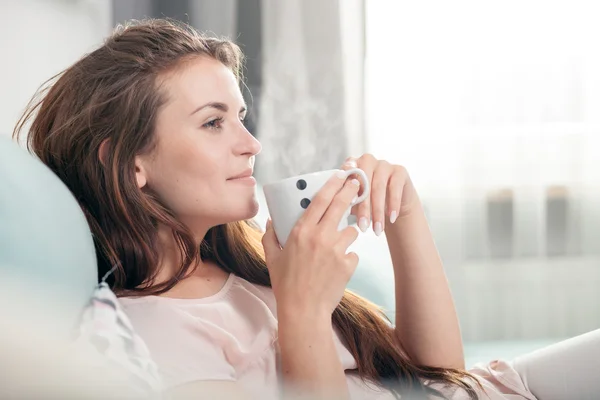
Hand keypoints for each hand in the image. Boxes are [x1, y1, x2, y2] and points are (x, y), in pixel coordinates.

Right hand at [261, 172, 360, 319]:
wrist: (304, 311)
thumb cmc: (285, 285)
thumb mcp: (272, 259)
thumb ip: (270, 237)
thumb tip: (272, 221)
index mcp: (301, 232)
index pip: (320, 200)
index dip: (332, 185)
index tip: (340, 176)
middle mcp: (320, 236)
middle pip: (340, 205)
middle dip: (350, 191)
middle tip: (357, 183)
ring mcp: (336, 250)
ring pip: (351, 231)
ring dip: (347, 234)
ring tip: (337, 246)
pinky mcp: (348, 264)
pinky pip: (353, 253)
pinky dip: (347, 257)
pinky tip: (337, 268)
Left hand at [342, 154, 419, 235]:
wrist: (391, 205)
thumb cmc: (367, 203)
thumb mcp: (354, 202)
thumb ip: (346, 200)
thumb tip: (340, 208)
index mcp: (351, 165)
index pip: (346, 176)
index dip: (345, 191)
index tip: (344, 205)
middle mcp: (366, 160)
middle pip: (363, 182)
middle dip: (363, 208)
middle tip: (363, 227)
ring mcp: (383, 164)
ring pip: (379, 186)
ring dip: (378, 211)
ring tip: (377, 229)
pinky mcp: (399, 171)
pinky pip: (395, 187)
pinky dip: (393, 205)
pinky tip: (391, 218)